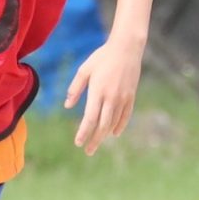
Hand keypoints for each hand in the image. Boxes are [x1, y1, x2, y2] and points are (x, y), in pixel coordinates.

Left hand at [65, 36, 143, 152]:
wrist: (127, 48)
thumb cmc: (102, 57)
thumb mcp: (84, 70)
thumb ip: (75, 89)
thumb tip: (67, 106)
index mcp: (98, 91)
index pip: (90, 118)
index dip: (84, 132)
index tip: (78, 143)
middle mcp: (111, 97)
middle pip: (103, 125)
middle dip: (95, 140)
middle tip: (88, 151)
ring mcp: (123, 98)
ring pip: (114, 123)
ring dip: (105, 135)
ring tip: (97, 143)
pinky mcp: (131, 96)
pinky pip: (126, 116)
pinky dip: (119, 126)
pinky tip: (113, 134)